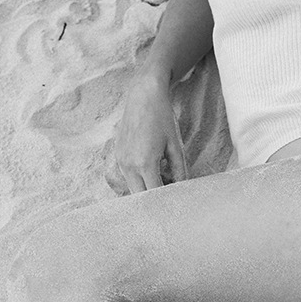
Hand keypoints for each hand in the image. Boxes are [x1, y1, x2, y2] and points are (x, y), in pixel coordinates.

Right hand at [114, 74, 187, 192]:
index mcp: (144, 163)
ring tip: (164, 179)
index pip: (154, 195)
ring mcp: (120, 160)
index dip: (166, 202)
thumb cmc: (162, 118)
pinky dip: (140, 179)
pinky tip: (154, 170)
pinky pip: (128, 176)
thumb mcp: (175, 146)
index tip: (176, 205)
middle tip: (170, 196)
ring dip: (147, 189)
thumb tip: (182, 188)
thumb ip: (179, 171)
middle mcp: (129, 165)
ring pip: (133, 188)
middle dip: (155, 200)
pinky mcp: (118, 155)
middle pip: (140, 197)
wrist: (143, 95)